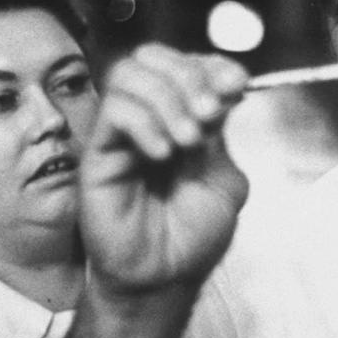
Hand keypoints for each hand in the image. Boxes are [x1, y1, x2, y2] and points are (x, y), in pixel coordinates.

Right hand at [80, 43, 248, 293]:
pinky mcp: (97, 153)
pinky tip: (164, 154)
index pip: (189, 64)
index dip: (214, 65)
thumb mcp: (224, 182)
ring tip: (188, 141)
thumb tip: (220, 96)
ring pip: (129, 73)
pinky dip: (144, 123)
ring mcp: (121, 133)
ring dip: (167, 98)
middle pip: (154, 57)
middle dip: (190, 75)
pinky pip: (114, 111)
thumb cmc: (192, 238)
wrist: (164, 280)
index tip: (239, 84)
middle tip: (211, 113)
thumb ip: (221, 137)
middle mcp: (149, 117)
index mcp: (182, 117)